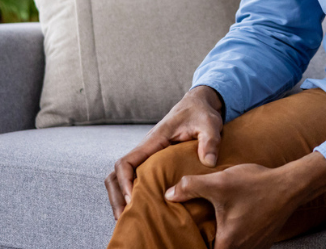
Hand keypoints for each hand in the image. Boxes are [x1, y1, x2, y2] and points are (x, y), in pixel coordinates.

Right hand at [104, 85, 224, 218]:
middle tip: (124, 219)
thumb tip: (208, 162)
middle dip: (116, 197)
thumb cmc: (201, 114)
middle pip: (116, 175)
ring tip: (129, 220)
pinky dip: (133, 195)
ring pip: (121, 179)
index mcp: (153, 141)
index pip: (126, 162)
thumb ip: (209, 142)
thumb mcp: (209, 125)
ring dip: (121, 199)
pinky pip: (135, 180)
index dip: (124, 182)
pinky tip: (143, 210)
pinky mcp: (153, 163)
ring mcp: (147, 158)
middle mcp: (145, 151)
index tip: (132, 199)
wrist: (198, 105)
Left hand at [165, 152, 325, 248]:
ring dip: (222, 242)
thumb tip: (169, 194)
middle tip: (197, 234)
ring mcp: (255, 248)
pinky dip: (235, 239)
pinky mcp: (263, 241)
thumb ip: (190, 187)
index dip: (193, 248)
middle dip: (206, 244)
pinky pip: (244, 245)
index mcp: (228, 244)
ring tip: (213, 229)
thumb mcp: (219, 183)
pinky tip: (231, 223)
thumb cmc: (256, 185)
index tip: (185, 241)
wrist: (290, 185)